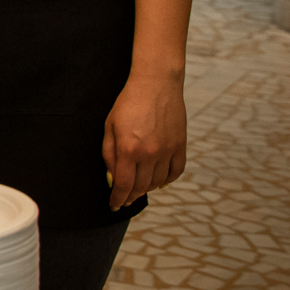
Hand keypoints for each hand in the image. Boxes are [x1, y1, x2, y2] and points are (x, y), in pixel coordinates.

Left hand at [103, 68, 186, 209]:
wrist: (156, 85)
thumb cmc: (128, 103)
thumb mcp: (109, 127)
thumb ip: (109, 155)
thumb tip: (112, 178)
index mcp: (129, 149)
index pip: (123, 184)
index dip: (117, 198)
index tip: (114, 205)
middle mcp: (150, 154)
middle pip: (140, 187)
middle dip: (130, 197)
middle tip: (124, 200)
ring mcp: (168, 151)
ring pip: (157, 182)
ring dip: (146, 189)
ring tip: (137, 188)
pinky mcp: (180, 146)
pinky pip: (175, 172)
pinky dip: (166, 180)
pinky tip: (157, 181)